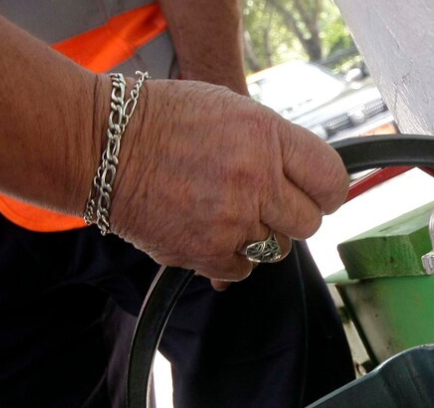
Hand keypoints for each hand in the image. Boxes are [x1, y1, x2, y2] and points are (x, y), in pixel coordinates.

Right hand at [108, 79, 347, 281]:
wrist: (102, 146)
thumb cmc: (163, 121)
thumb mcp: (231, 110)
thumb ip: (275, 143)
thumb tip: (308, 177)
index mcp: (266, 137)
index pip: (331, 180)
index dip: (328, 191)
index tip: (318, 194)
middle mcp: (255, 180)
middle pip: (309, 222)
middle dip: (292, 215)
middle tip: (267, 203)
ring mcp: (231, 221)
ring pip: (277, 249)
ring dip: (258, 235)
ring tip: (226, 210)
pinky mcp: (206, 253)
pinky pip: (243, 270)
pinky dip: (230, 257)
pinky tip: (209, 230)